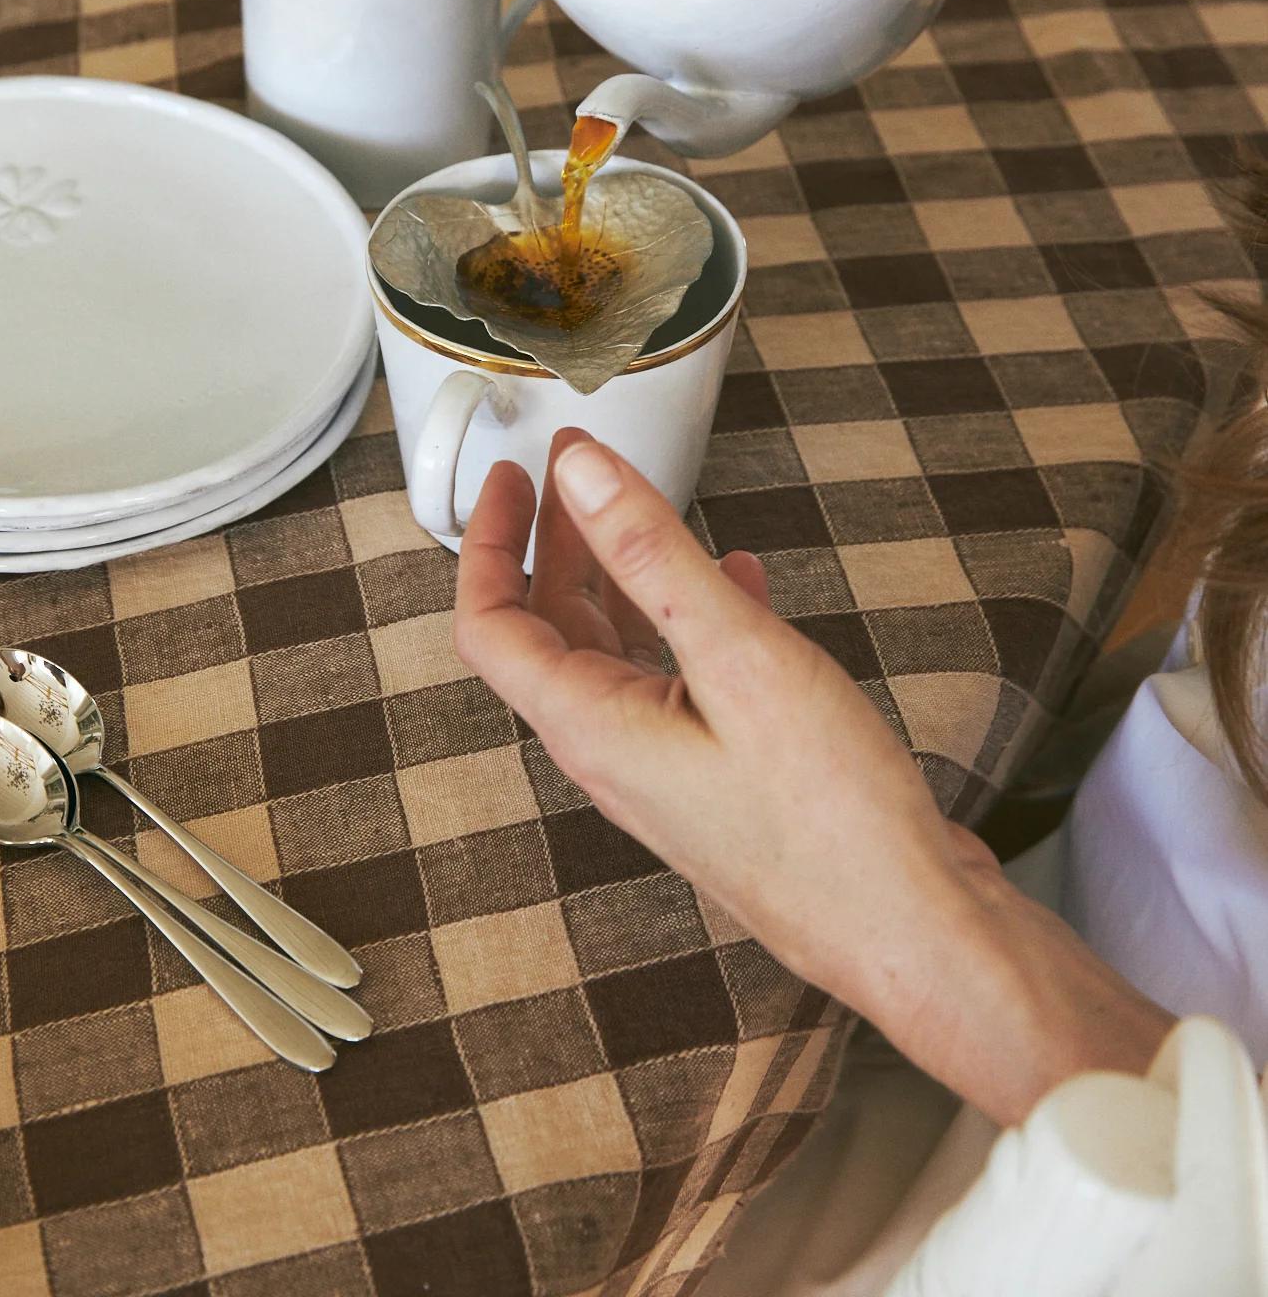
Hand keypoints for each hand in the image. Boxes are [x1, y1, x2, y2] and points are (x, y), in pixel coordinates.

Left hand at [455, 431, 1172, 1123]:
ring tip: (648, 511)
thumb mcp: (735, 656)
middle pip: (551, 631)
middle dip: (557, 543)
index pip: (491, 624)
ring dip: (625, 575)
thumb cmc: (829, 822)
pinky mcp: (719, 777)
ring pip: (618, 652)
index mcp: (591, 726)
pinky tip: (737, 582)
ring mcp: (667, 769)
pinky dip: (692, 618)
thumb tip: (580, 471)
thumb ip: (652, 553)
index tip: (513, 474)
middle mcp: (614, 751)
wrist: (910, 931)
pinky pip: (679, 680)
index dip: (492, 541)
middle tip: (573, 473)